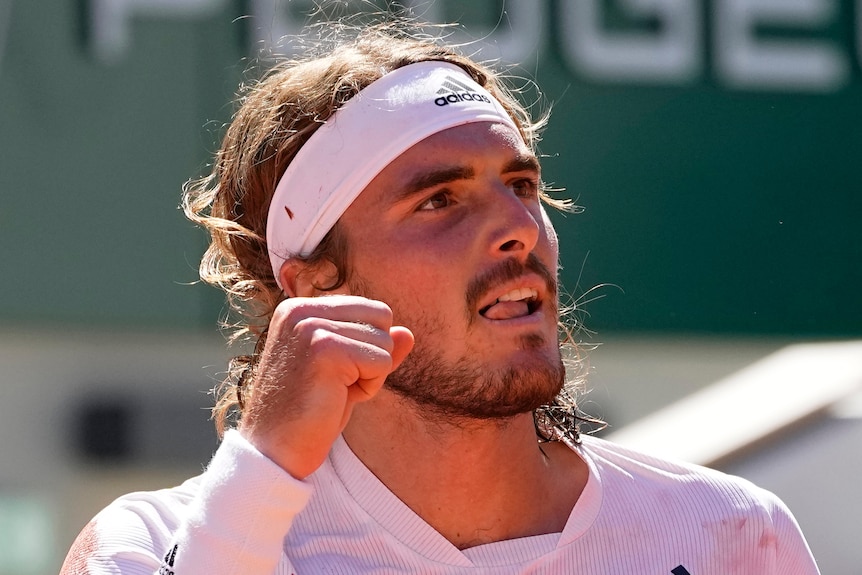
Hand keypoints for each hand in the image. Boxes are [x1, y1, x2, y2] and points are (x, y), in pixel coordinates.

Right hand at [239, 295, 413, 478]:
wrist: (274, 452)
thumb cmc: (309, 414)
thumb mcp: (347, 375)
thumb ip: (374, 349)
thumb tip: (408, 332)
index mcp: (300, 308)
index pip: (371, 309)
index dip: (367, 347)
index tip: (335, 374)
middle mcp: (302, 310)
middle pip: (382, 317)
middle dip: (374, 356)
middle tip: (338, 385)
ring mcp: (311, 326)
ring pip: (385, 341)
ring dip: (371, 375)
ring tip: (334, 393)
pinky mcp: (325, 348)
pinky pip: (381, 361)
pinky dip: (369, 387)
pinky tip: (337, 399)